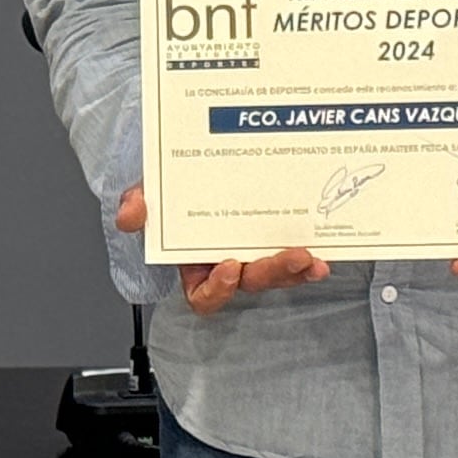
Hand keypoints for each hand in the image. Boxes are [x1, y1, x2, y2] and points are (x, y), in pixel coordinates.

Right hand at [115, 183, 327, 315]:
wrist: (196, 163)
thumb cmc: (172, 187)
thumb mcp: (148, 191)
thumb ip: (138, 202)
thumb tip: (131, 215)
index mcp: (195, 264)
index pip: (203, 295)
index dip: (216, 289)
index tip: (228, 267)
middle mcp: (227, 263)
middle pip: (250, 282)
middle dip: (273, 272)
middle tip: (294, 256)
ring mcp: (255, 252)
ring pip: (277, 272)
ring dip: (298, 269)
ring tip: (315, 259)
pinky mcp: (278, 238)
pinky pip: (296, 255)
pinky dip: (311, 256)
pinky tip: (326, 249)